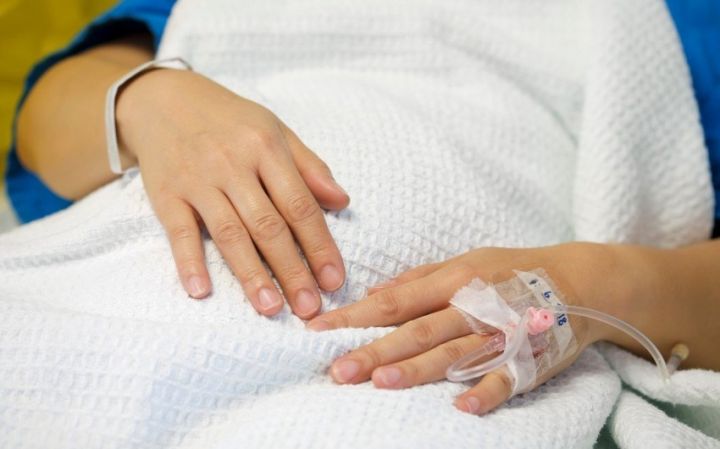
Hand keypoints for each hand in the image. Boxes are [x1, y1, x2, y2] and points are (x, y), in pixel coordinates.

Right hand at [116, 68, 348, 317]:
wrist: (163, 99)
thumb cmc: (229, 120)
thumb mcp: (274, 130)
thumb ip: (309, 166)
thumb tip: (342, 201)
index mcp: (266, 149)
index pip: (300, 205)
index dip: (320, 246)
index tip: (334, 280)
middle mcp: (233, 165)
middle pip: (268, 226)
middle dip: (292, 270)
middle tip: (309, 308)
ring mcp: (198, 180)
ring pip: (229, 234)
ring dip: (250, 274)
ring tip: (270, 308)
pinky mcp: (166, 194)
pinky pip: (179, 232)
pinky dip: (189, 261)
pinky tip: (201, 290)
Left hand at [307, 243, 641, 413]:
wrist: (581, 282)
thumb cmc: (513, 270)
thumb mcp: (466, 260)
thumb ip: (420, 279)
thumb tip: (376, 294)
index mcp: (455, 279)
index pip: (395, 301)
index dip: (356, 316)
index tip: (318, 329)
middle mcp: (474, 305)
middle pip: (419, 330)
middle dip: (376, 349)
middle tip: (338, 369)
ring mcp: (501, 333)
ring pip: (454, 353)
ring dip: (419, 368)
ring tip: (381, 382)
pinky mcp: (529, 358)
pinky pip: (506, 377)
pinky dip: (486, 390)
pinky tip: (461, 406)